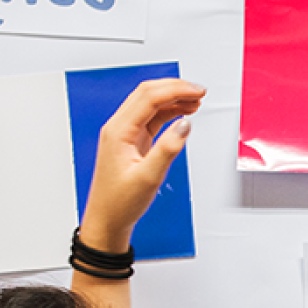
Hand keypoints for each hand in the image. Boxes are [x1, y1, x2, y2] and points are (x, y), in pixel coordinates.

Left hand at [79, 78, 205, 252]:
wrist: (108, 219)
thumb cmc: (120, 202)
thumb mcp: (148, 177)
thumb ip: (168, 149)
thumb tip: (185, 125)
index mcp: (118, 131)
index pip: (148, 98)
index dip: (176, 90)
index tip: (197, 92)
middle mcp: (119, 128)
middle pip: (147, 93)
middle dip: (175, 88)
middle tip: (200, 91)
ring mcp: (125, 133)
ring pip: (150, 103)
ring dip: (173, 98)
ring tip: (196, 101)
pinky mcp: (133, 140)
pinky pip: (152, 116)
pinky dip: (170, 110)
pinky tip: (184, 113)